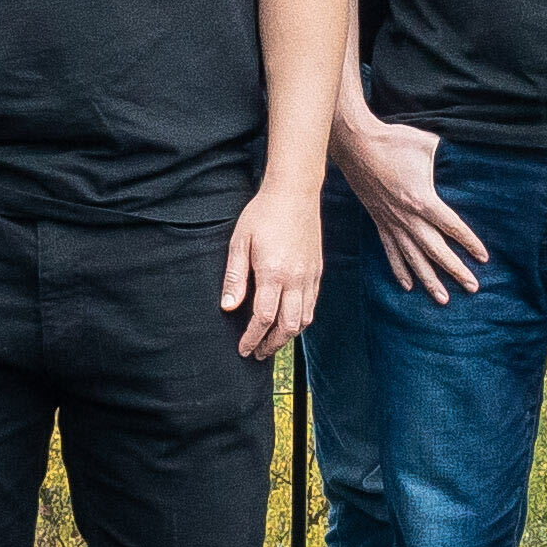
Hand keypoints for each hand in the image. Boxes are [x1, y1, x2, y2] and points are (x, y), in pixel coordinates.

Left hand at [223, 183, 323, 360]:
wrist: (295, 192)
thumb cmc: (262, 214)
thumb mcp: (239, 242)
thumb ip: (235, 278)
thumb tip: (229, 308)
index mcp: (274, 273)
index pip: (264, 318)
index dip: (252, 338)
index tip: (243, 349)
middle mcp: (296, 279)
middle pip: (288, 326)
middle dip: (271, 344)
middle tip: (257, 353)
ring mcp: (310, 275)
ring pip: (304, 319)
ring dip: (288, 336)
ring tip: (272, 342)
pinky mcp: (317, 270)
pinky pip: (313, 304)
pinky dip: (301, 319)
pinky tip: (289, 321)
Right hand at [338, 113, 484, 304]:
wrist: (356, 143)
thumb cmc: (394, 140)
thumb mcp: (427, 145)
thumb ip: (446, 157)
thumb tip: (461, 159)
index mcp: (422, 200)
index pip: (452, 227)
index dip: (470, 243)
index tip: (483, 258)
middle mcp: (407, 217)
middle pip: (436, 250)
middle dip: (455, 270)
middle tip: (473, 287)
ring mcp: (391, 222)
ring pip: (413, 258)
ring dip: (429, 280)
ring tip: (443, 299)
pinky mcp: (379, 221)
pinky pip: (391, 251)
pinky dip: (400, 270)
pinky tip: (408, 286)